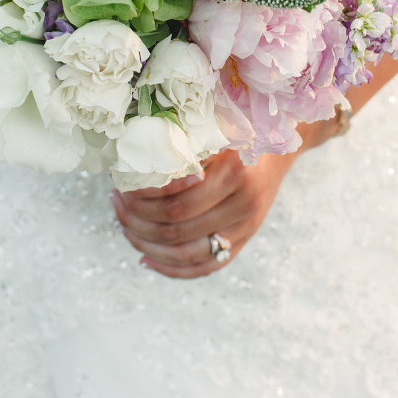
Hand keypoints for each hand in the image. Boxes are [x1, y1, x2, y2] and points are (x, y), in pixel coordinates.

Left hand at [110, 118, 336, 278]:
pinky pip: (206, 266)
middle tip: (116, 202)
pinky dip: (172, 269)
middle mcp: (241, 200)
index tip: (120, 185)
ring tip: (123, 227)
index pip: (173, 197)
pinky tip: (146, 259)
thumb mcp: (214, 129)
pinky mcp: (245, 239)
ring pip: (186, 251)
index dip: (140, 197)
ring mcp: (245, 225)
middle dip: (137, 218)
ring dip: (147, 243)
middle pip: (175, 225)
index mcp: (230, 168)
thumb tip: (135, 163)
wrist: (282, 145)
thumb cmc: (238, 131)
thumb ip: (184, 145)